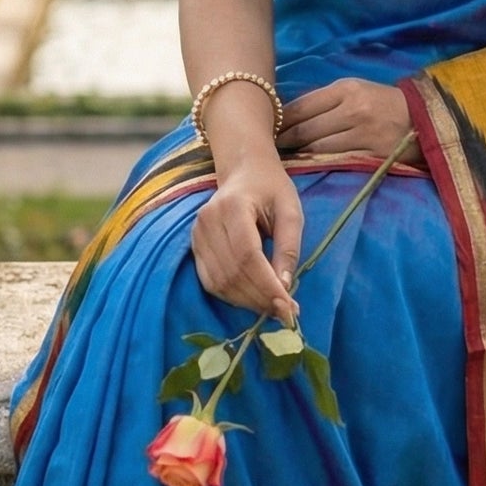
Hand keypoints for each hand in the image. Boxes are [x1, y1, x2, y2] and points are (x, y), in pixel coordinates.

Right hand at [191, 154, 302, 322]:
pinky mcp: (194, 247)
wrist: (243, 172)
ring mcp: (197, 234)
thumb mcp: (290, 211)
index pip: (247, 255)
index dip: (267, 284)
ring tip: (273, 308)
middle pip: (233, 272)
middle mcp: (208, 221)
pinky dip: (233, 296)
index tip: (288, 305)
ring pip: (220, 282)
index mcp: (233, 206)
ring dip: (247, 301)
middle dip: (260, 298)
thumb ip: (288, 247)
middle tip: (286, 313)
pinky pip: (211, 281)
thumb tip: (285, 286)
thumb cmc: (271, 189)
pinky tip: (253, 300)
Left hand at [280, 77, 422, 164]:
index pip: (301, 107)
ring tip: (283, 162)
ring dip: (298, 156)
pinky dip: (319, 165)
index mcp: (346, 89)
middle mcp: (353, 110)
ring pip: (317, 149)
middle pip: (305, 130)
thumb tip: (288, 116)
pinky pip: (336, 162)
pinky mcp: (371, 155)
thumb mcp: (356, 90)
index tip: (266, 130)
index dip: (280, 122)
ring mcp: (363, 135)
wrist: (426, 119)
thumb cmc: (385, 103)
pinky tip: (308, 168)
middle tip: (268, 150)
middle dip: (284, 142)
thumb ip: (325, 101)